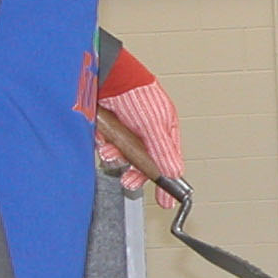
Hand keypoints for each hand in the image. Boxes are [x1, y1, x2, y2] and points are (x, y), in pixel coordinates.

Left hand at [94, 80, 183, 208]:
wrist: (106, 75)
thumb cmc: (136, 91)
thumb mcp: (154, 124)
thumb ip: (162, 150)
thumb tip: (174, 172)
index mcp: (164, 129)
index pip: (168, 161)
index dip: (165, 181)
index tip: (165, 202)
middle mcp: (146, 132)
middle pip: (142, 163)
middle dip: (134, 172)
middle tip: (128, 180)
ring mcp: (126, 130)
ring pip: (122, 156)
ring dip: (116, 156)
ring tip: (110, 152)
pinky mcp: (109, 128)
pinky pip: (107, 145)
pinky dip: (104, 145)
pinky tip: (103, 140)